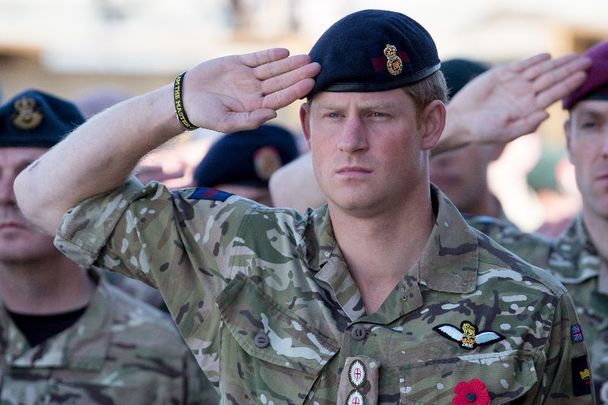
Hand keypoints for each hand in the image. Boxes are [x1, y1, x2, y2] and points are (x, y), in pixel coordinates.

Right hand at [182, 48, 319, 132]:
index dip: (296, 90)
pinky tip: (284, 52)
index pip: (281, 98)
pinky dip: (270, 55)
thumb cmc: (205, 115)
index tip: (310, 83)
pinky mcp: (239, 64)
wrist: (185, 98)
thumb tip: (271, 115)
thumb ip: (249, 120)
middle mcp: (255, 92)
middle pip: (282, 82)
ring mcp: (248, 78)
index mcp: (256, 107)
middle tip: (317, 67)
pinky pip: (258, 58)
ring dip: (290, 64)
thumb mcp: (226, 123)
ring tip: (307, 58)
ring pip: (274, 69)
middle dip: (300, 74)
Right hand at [439, 53, 590, 151]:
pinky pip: (521, 66)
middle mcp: (524, 95)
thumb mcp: (506, 132)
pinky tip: (546, 56)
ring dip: (556, 63)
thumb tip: (548, 114)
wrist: (460, 121)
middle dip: (569, 70)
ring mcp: (513, 84)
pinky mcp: (500, 75)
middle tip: (586, 60)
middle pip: (551, 79)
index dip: (569, 84)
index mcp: (528, 109)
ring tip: (572, 56)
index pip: (554, 94)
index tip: (583, 76)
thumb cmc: (482, 131)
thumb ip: (527, 125)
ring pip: (539, 71)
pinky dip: (533, 61)